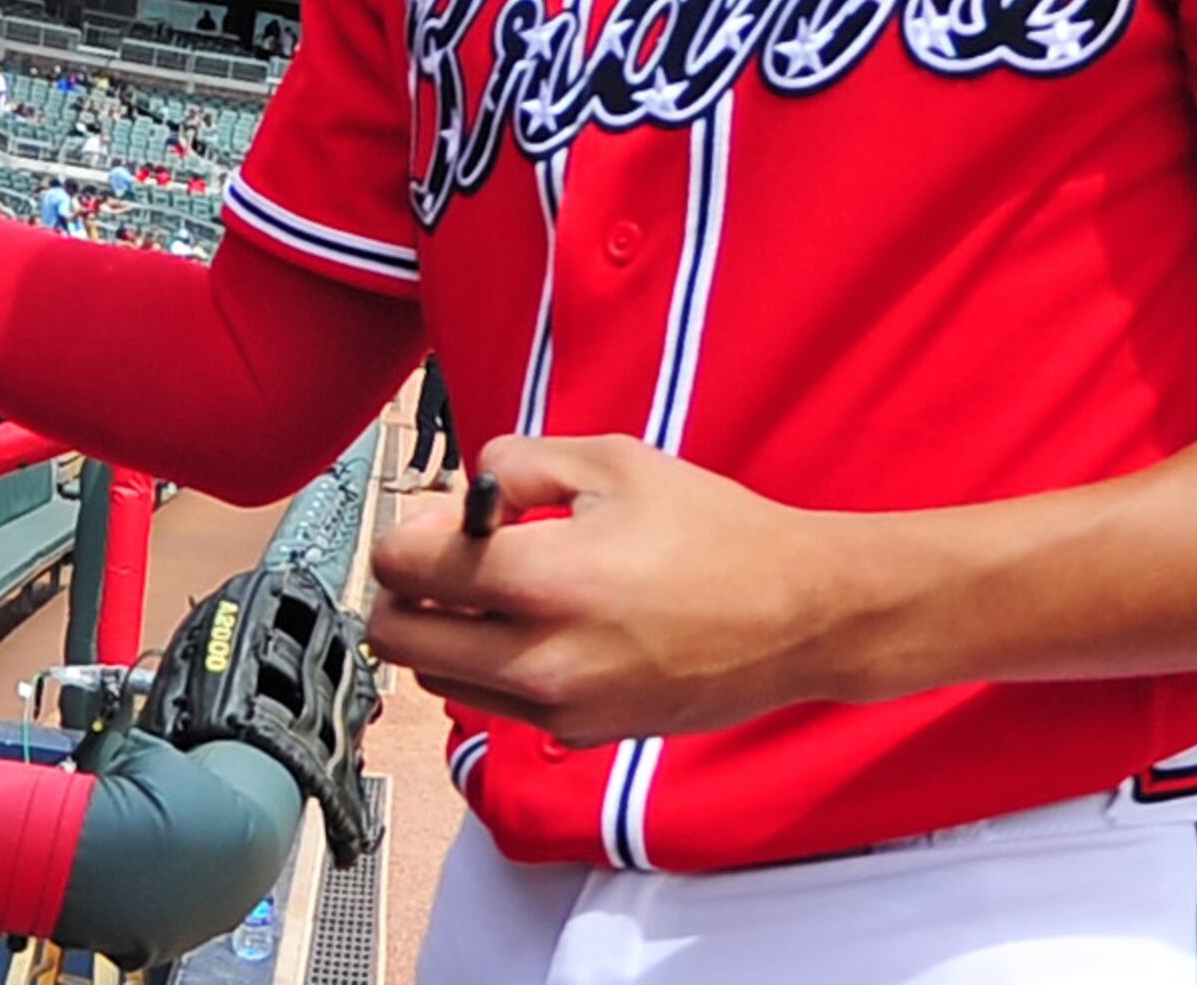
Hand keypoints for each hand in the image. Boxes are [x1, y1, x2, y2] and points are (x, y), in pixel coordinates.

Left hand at [364, 434, 874, 746]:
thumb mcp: (611, 461)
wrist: (800, 617)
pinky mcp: (581, 735)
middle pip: (396, 639)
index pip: (401, 568)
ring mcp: (558, 709)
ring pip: (437, 678)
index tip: (446, 517)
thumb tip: (464, 492)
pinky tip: (543, 625)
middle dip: (404, 590)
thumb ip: (514, 462)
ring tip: (499, 589)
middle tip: (449, 556)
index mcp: (539, 581)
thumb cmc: (716, 534)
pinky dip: (492, 665)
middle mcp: (537, 660)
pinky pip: (497, 702)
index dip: (410, 531)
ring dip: (443, 632)